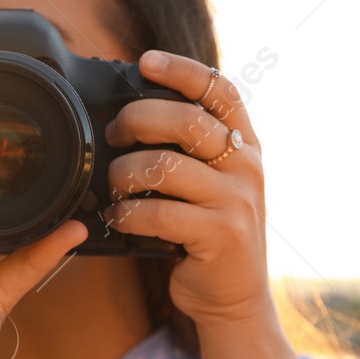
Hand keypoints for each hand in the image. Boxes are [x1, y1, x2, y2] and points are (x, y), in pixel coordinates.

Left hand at [102, 50, 273, 325]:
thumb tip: (129, 112)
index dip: (183, 69)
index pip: (220, 90)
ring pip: (165, 166)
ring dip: (125, 174)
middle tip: (113, 135)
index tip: (146, 61)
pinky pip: (160, 212)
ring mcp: (237, 200)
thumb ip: (188, 149)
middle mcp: (246, 166)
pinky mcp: (221, 235)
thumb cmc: (206, 232)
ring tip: (115, 187)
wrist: (233, 297)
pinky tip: (119, 217)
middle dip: (136, 120)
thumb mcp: (211, 183)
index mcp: (244, 145)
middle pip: (186, 120)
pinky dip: (128, 213)